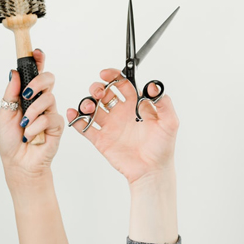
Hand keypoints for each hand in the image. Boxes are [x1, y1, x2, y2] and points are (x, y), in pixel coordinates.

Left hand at [0, 49, 63, 189]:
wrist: (18, 162)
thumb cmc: (10, 140)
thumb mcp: (4, 113)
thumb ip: (11, 92)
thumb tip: (14, 72)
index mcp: (28, 96)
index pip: (36, 74)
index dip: (38, 60)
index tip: (36, 52)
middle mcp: (41, 102)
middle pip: (49, 79)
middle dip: (38, 82)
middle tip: (27, 93)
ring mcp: (50, 113)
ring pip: (49, 98)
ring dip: (33, 111)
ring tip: (24, 124)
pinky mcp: (57, 126)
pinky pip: (51, 118)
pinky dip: (37, 126)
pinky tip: (31, 135)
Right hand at [65, 69, 178, 184]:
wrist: (153, 170)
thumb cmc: (162, 147)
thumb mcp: (169, 122)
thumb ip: (163, 102)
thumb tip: (153, 86)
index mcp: (136, 105)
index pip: (122, 84)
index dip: (113, 76)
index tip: (106, 73)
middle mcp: (121, 113)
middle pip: (104, 93)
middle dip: (98, 88)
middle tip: (99, 92)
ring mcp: (110, 126)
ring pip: (93, 108)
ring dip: (87, 102)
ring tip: (89, 106)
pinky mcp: (101, 140)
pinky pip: (85, 127)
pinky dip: (76, 119)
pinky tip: (74, 114)